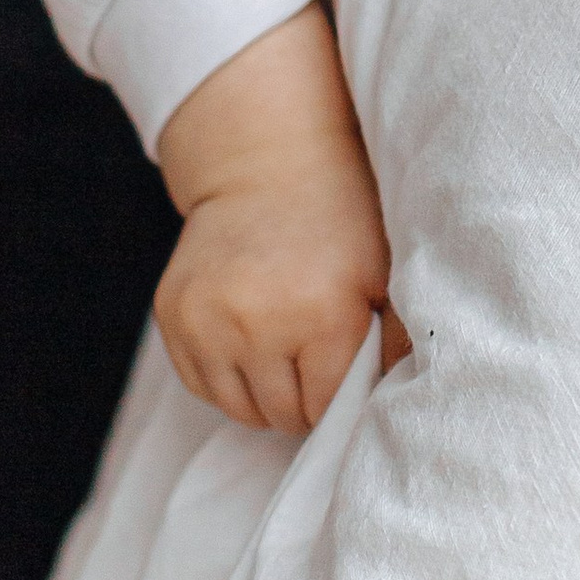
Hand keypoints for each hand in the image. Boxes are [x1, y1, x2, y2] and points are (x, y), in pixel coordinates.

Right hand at [152, 4, 394, 430]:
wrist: (267, 166)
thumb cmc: (338, 222)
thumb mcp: (382, 273)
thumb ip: (398, 341)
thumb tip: (405, 404)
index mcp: (320, 314)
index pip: (328, 405)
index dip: (341, 396)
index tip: (345, 373)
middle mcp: (256, 322)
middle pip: (283, 414)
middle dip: (304, 402)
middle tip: (315, 367)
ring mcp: (207, 320)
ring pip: (239, 409)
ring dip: (264, 398)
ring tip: (284, 357)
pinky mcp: (174, 316)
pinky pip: (200, 386)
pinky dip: (226, 380)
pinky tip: (249, 345)